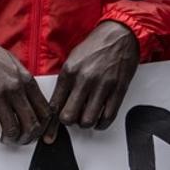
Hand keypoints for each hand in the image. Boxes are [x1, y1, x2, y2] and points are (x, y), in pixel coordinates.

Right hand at [0, 26, 50, 144]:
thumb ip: (25, 85)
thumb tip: (31, 105)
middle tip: (21, 140)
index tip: (37, 133)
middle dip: (28, 138)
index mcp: (26, 80)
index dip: (43, 128)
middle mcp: (14, 89)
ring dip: (10, 140)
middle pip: (31, 124)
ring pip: (12, 129)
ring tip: (6, 139)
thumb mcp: (15, 66)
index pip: (45, 111)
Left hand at [44, 21, 138, 142]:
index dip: (50, 125)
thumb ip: (64, 83)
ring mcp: (102, 85)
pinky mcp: (118, 89)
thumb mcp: (72, 61)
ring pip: (87, 120)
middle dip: (70, 122)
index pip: (55, 106)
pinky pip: (108, 116)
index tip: (49, 137)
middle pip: (69, 117)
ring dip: (86, 123)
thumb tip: (56, 107)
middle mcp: (84, 80)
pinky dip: (101, 123)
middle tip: (73, 117)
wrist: (120, 33)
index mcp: (69, 73)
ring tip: (87, 116)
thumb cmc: (95, 47)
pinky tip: (99, 120)